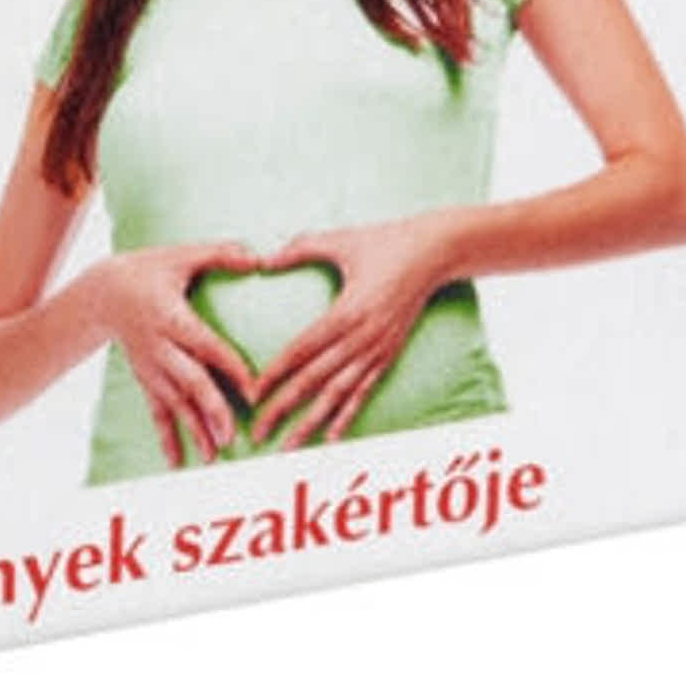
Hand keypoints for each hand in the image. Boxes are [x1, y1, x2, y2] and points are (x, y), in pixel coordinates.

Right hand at [91, 242, 272, 469]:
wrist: (101, 292)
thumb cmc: (146, 270)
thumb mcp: (179, 255)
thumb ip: (219, 254)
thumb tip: (259, 257)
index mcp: (171, 315)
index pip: (206, 345)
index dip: (230, 368)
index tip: (254, 391)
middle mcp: (159, 345)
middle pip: (188, 381)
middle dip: (210, 409)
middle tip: (231, 434)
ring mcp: (150, 365)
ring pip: (173, 401)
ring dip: (192, 428)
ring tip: (213, 455)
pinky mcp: (145, 377)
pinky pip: (155, 410)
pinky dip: (165, 437)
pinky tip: (176, 462)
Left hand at [239, 218, 457, 450]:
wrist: (434, 253)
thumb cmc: (383, 242)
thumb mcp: (339, 240)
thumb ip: (299, 248)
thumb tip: (262, 260)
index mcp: (347, 311)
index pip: (302, 350)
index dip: (276, 373)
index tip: (251, 393)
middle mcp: (362, 338)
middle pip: (315, 380)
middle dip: (283, 408)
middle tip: (256, 432)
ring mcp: (377, 351)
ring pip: (338, 395)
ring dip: (311, 423)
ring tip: (288, 446)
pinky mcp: (388, 356)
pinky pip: (363, 391)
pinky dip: (346, 416)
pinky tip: (330, 437)